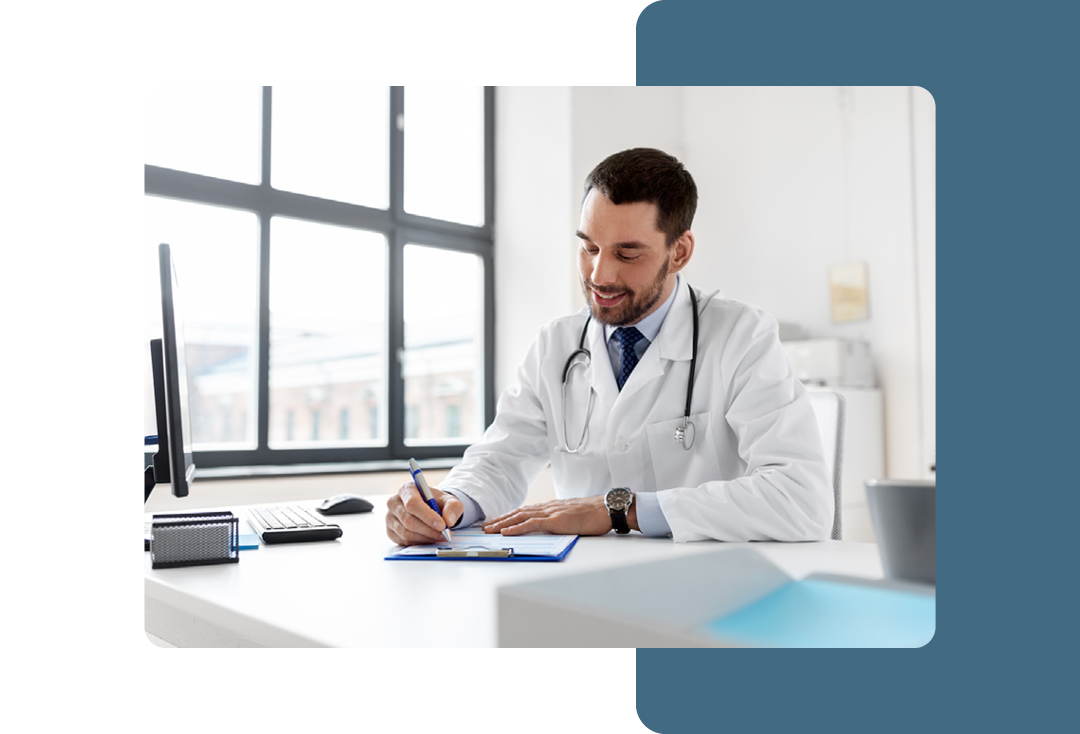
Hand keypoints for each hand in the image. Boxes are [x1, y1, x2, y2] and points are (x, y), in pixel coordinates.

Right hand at [385, 481, 463, 545]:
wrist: (429, 508)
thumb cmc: (435, 502)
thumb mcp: (448, 500)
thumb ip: (453, 507)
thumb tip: (449, 520)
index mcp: (406, 489)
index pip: (412, 503)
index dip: (427, 516)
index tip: (442, 525)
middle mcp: (394, 502)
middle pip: (408, 520)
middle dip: (429, 530)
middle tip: (445, 534)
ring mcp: (390, 517)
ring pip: (406, 533)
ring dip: (425, 537)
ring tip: (439, 536)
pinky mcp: (390, 531)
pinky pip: (404, 541)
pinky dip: (419, 542)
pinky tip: (429, 538)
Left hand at [482, 496, 636, 535]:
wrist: (606, 508)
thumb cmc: (593, 513)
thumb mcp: (571, 516)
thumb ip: (559, 519)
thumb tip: (550, 526)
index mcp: (550, 507)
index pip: (524, 511)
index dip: (508, 516)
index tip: (496, 522)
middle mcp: (547, 508)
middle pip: (518, 513)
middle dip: (500, 520)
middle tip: (484, 527)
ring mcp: (550, 513)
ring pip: (520, 517)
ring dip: (502, 524)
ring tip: (489, 530)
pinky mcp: (556, 521)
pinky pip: (532, 524)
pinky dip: (517, 527)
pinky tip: (506, 531)